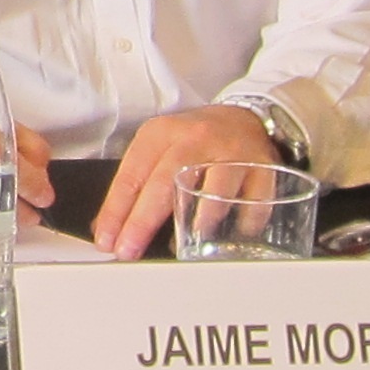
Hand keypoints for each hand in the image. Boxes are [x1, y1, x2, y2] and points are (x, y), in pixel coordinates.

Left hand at [93, 104, 282, 258]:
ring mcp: (231, 153)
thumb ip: (136, 184)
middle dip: (143, 222)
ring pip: (212, 192)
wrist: (244, 119)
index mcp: (162, 133)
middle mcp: (195, 139)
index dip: (116, 210)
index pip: (132, 174)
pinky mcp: (263, 168)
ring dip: (196, 222)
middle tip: (128, 251)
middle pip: (165, 182)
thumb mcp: (159, 149)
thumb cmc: (195, 141)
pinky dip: (240, 225)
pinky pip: (252, 203)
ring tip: (180, 247)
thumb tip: (109, 229)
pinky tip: (226, 238)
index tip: (107, 240)